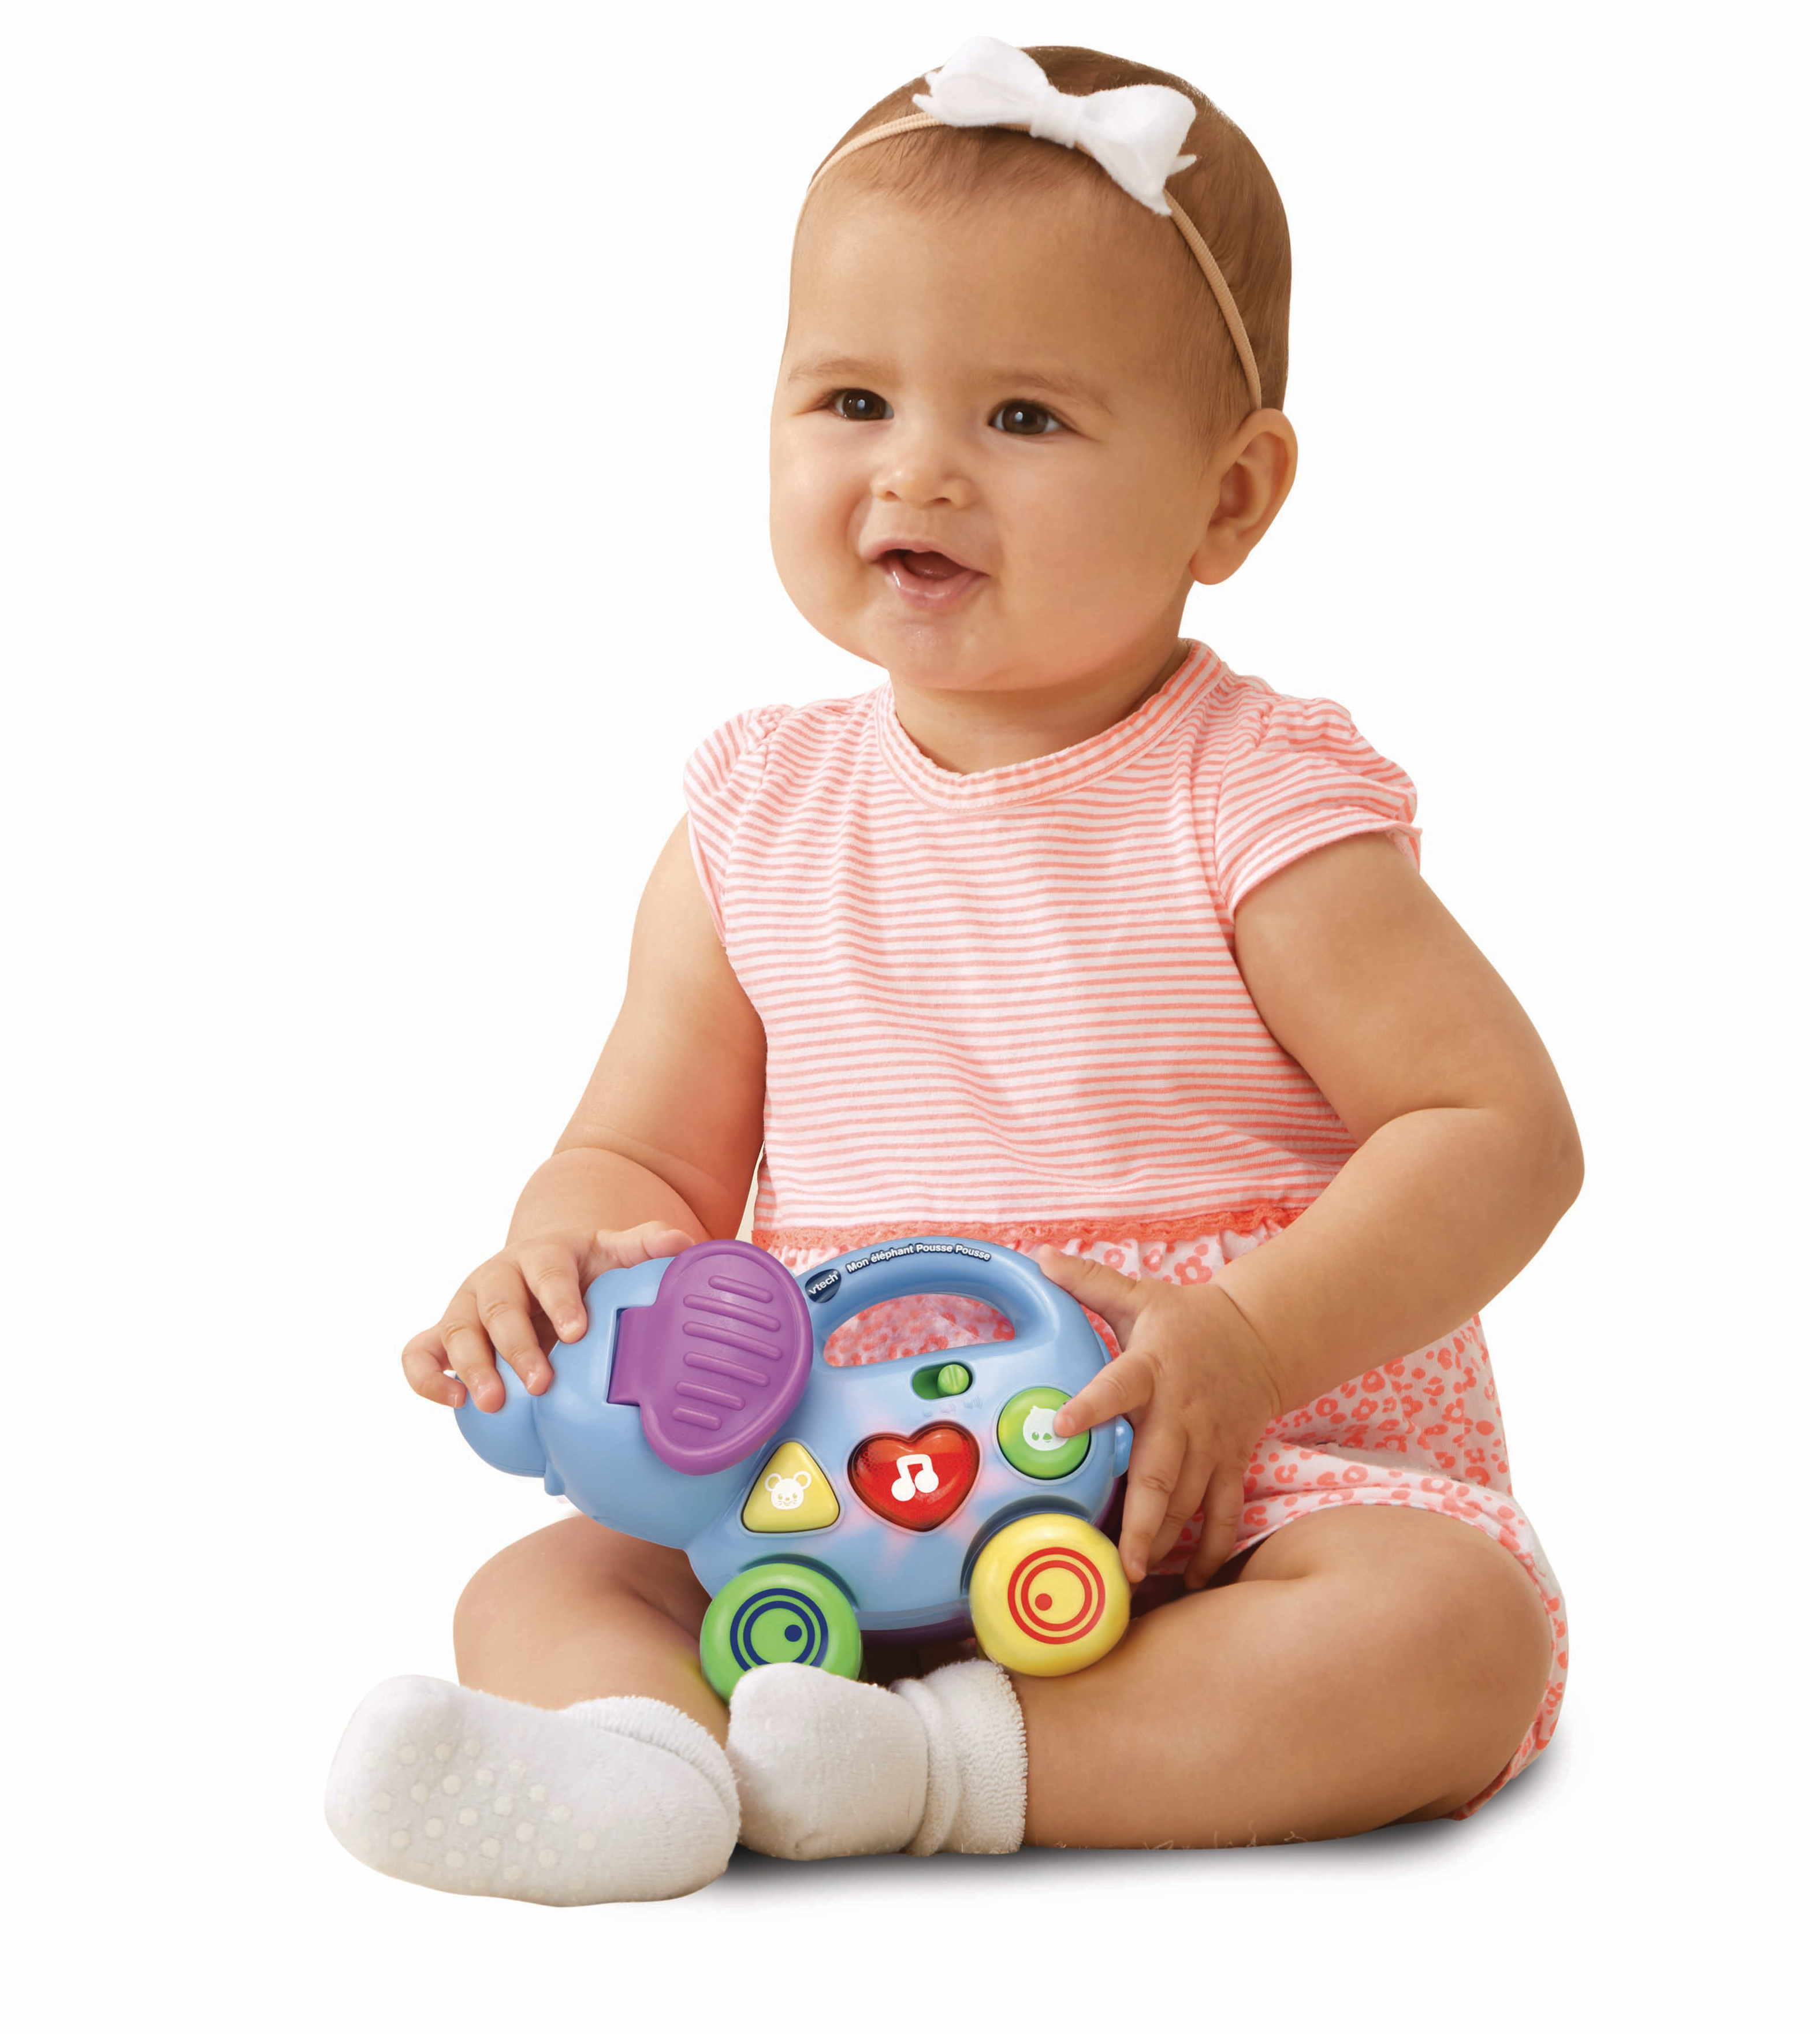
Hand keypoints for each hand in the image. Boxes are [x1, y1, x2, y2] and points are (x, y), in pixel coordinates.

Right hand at [401, 1220, 698, 1411]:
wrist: (540, 1269)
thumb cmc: (580, 1270)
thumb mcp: (610, 1253)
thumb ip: (643, 1245)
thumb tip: (683, 1244)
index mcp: (540, 1255)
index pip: (546, 1272)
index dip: (559, 1300)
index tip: (577, 1332)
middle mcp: (496, 1277)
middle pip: (498, 1307)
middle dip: (516, 1346)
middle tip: (541, 1383)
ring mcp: (465, 1306)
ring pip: (455, 1331)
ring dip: (471, 1367)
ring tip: (492, 1404)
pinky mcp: (442, 1334)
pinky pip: (419, 1353)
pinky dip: (428, 1377)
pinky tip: (455, 1402)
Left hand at [1037, 1247, 1284, 1589]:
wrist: (1259, 1336)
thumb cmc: (1187, 1320)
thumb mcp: (1139, 1294)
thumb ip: (1088, 1282)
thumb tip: (1040, 1255)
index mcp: (1152, 1369)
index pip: (1117, 1386)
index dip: (1091, 1406)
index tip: (1061, 1427)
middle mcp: (1181, 1413)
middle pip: (1161, 1471)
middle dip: (1142, 1519)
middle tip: (1120, 1561)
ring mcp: (1210, 1444)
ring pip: (1191, 1501)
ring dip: (1166, 1541)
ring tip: (1138, 1576)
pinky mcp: (1231, 1463)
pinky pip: (1224, 1513)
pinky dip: (1213, 1550)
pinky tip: (1193, 1582)